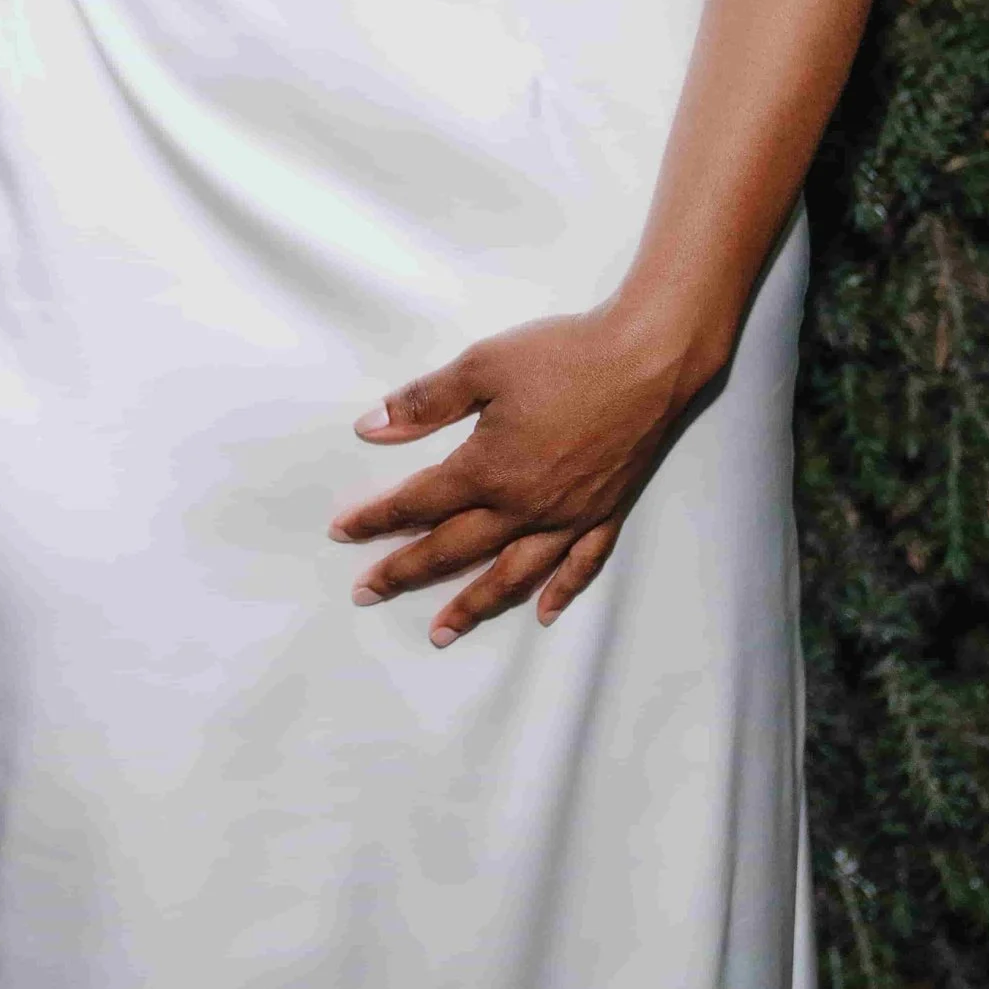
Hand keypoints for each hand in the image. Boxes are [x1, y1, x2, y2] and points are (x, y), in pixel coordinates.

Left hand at [329, 304, 704, 646]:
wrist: (647, 360)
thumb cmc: (563, 356)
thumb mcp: (482, 365)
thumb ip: (426, 402)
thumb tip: (370, 428)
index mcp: (489, 470)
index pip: (418, 502)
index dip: (376, 517)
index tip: (340, 532)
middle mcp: (525, 506)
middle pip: (455, 549)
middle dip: (406, 572)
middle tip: (367, 592)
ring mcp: (569, 517)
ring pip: (513, 574)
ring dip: (474, 604)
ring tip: (441, 632)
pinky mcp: (606, 513)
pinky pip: (580, 565)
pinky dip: (560, 591)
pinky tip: (543, 612)